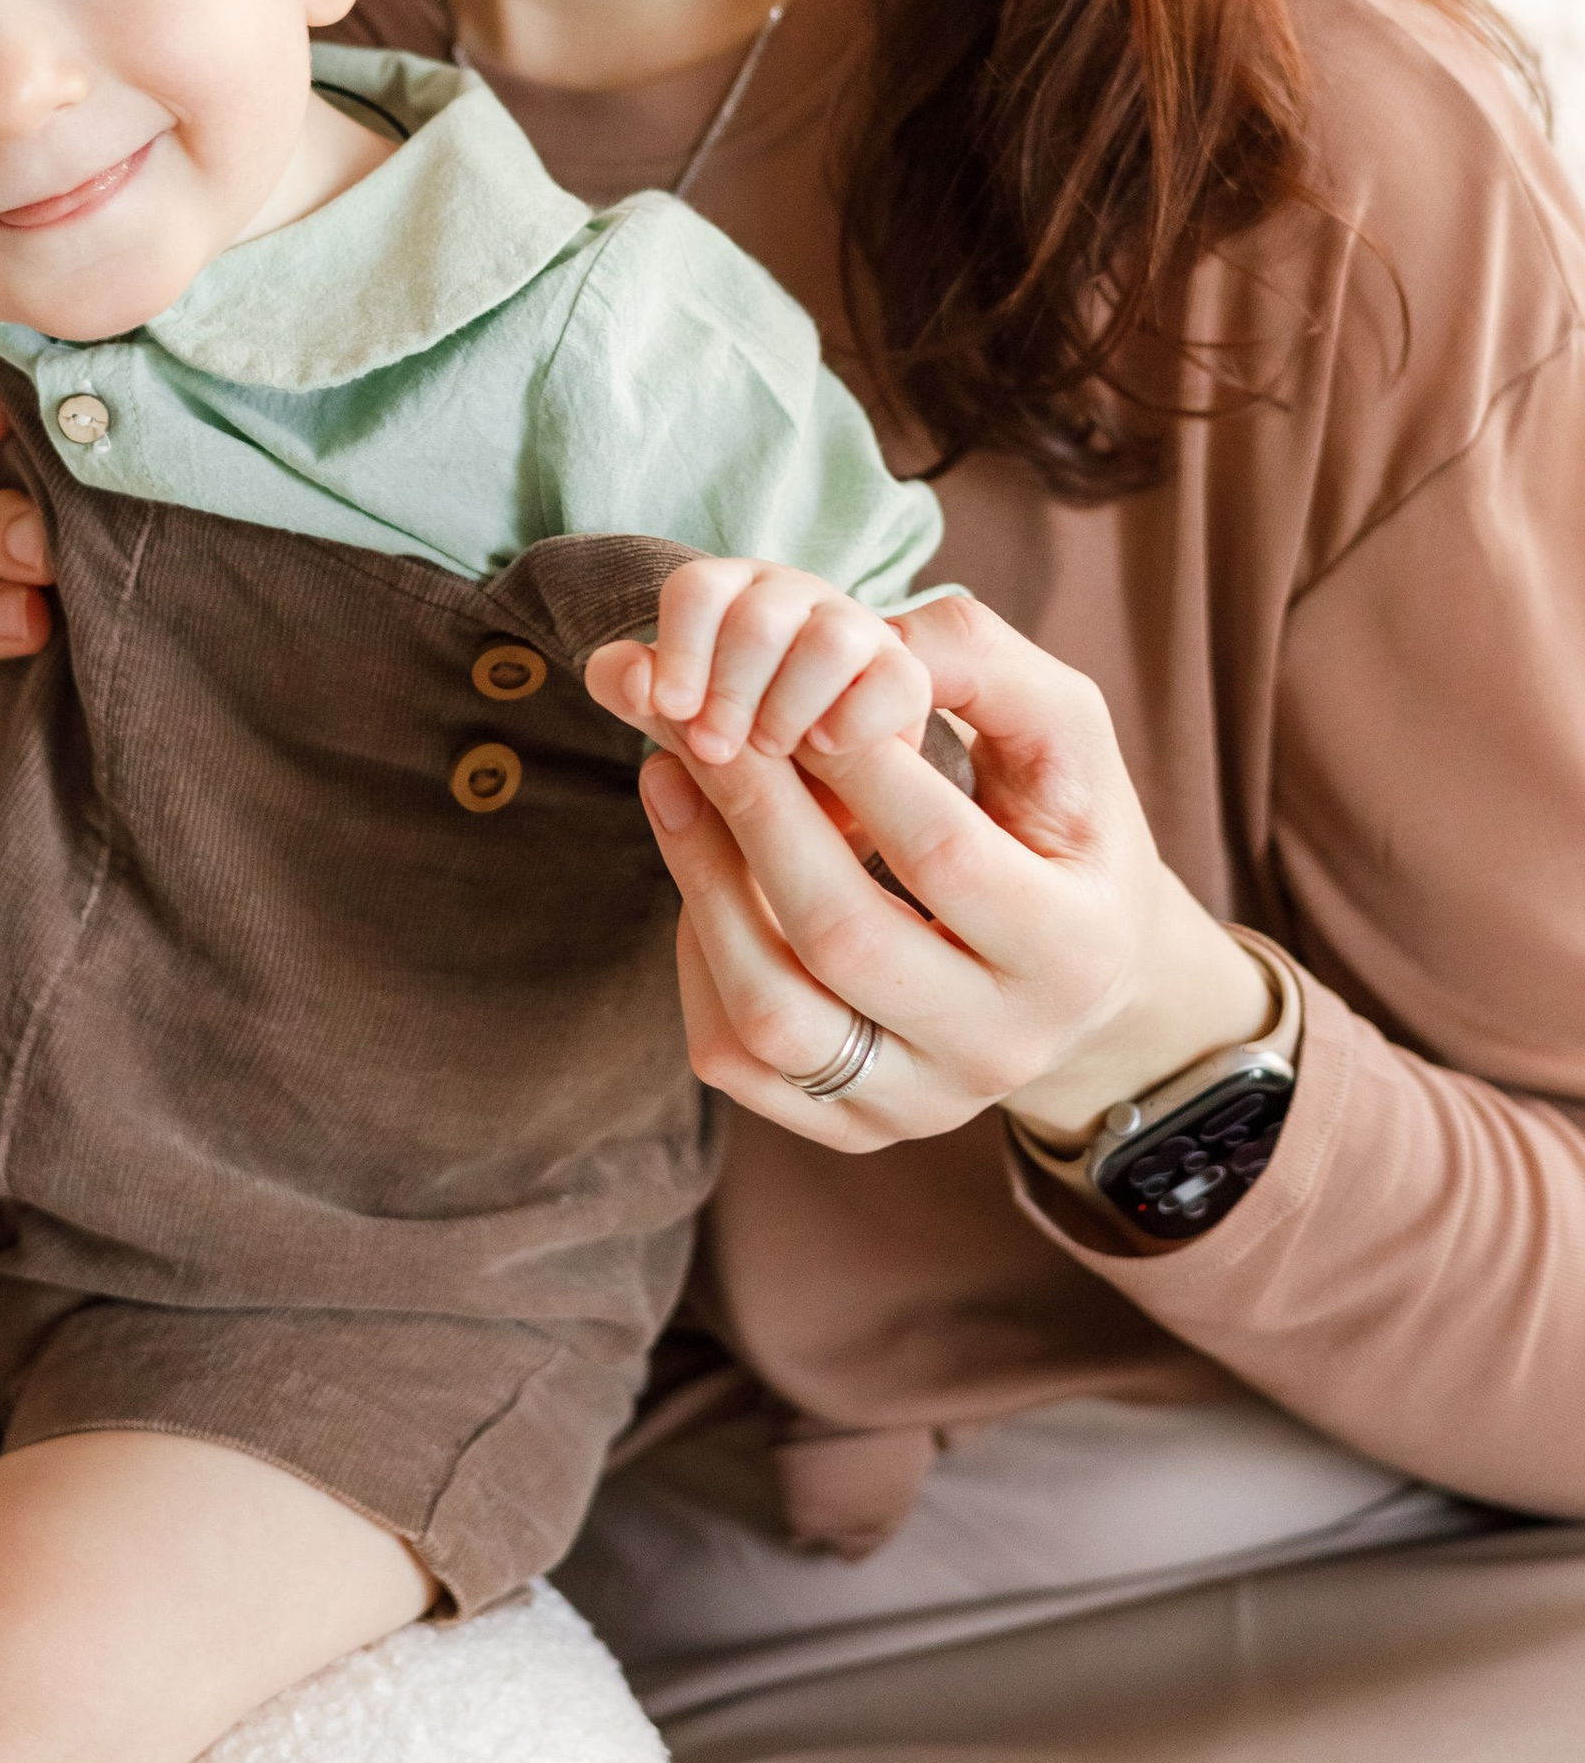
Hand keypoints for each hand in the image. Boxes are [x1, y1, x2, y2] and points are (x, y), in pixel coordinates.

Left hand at [584, 557, 933, 772]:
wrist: (804, 798)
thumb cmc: (725, 742)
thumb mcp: (671, 714)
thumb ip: (634, 688)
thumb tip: (634, 682)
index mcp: (729, 592)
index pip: (699, 589)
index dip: (679, 647)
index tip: (667, 710)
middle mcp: (794, 598)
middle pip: (759, 619)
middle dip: (728, 691)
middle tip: (713, 750)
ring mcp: (856, 632)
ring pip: (829, 642)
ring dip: (788, 706)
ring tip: (769, 751)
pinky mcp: (904, 680)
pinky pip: (893, 682)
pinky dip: (854, 720)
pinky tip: (823, 749)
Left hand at [615, 590, 1274, 1152]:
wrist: (1092, 982)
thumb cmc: (1066, 829)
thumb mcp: (1066, 731)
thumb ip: (982, 663)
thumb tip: (869, 634)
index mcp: (1073, 947)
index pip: (940, 851)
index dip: (851, 761)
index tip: (786, 687)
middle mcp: (1001, 1047)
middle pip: (842, 937)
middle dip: (754, 813)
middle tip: (699, 723)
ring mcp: (924, 1103)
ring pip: (773, 1016)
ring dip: (703, 884)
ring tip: (670, 780)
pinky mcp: (855, 1129)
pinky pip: (738, 1059)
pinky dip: (697, 957)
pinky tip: (699, 867)